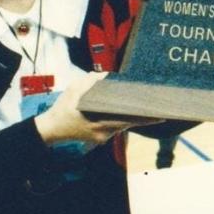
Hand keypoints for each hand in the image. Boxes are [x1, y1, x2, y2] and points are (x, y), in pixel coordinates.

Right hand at [34, 72, 149, 145]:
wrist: (51, 129)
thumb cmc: (63, 108)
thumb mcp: (73, 89)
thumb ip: (90, 80)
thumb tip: (107, 75)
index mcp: (98, 122)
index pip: (127, 120)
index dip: (145, 118)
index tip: (160, 116)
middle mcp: (103, 132)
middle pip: (130, 124)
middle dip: (145, 118)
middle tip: (162, 111)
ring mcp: (103, 137)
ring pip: (124, 126)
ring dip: (135, 118)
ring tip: (152, 110)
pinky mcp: (102, 138)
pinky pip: (117, 127)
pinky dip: (124, 120)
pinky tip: (133, 113)